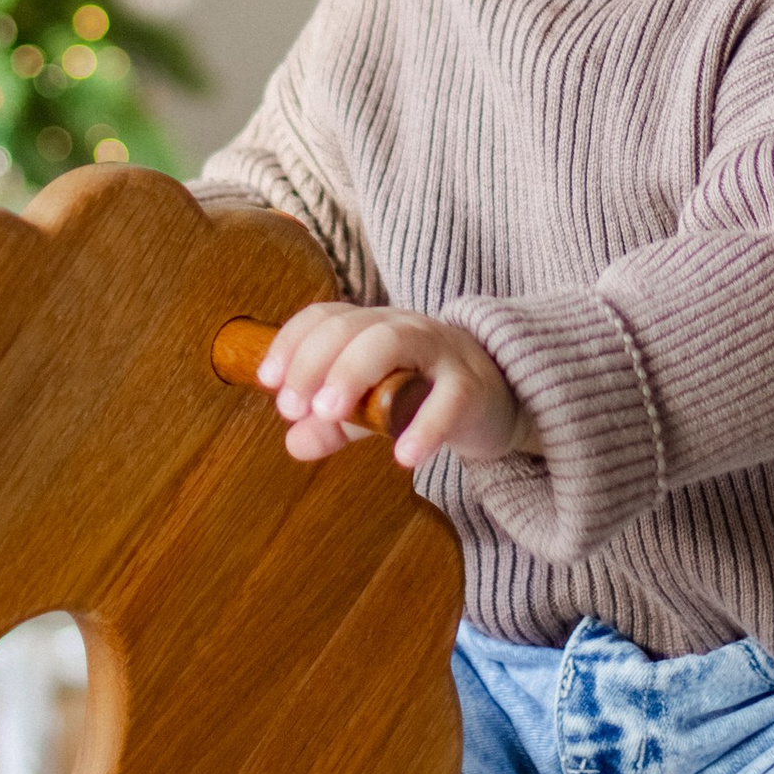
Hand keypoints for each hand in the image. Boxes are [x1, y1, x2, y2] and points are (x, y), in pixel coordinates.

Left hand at [256, 304, 534, 473]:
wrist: (505, 397)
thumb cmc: (427, 394)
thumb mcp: (374, 408)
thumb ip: (335, 424)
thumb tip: (294, 442)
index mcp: (373, 327)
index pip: (325, 317)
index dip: (291, 343)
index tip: (268, 382)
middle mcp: (403, 328)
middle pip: (352, 326)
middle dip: (314, 362)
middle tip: (291, 406)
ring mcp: (440, 351)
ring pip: (393, 341)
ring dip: (353, 373)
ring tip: (330, 414)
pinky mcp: (473, 385)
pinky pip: (449, 398)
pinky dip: (424, 426)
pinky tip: (403, 456)